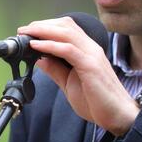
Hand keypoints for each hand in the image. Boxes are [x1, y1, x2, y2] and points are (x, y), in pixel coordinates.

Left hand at [18, 17, 138, 135]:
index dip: (46, 26)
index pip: (67, 28)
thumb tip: (38, 57)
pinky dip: (50, 45)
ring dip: (43, 30)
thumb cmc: (97, 101)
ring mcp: (92, 55)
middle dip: (42, 25)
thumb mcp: (69, 83)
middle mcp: (91, 48)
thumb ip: (55, 69)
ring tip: (26, 34)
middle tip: (23, 31)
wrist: (118, 116)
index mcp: (87, 51)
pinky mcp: (91, 66)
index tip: (28, 32)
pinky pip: (69, 49)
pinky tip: (36, 46)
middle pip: (65, 25)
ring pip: (66, 33)